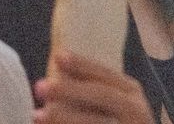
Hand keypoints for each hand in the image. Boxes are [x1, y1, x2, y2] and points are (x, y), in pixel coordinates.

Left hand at [35, 52, 153, 123]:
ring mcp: (132, 123)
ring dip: (66, 117)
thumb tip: (52, 78)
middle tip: (40, 87)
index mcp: (129, 91)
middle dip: (70, 90)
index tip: (59, 56)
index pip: (105, 74)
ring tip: (37, 115)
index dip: (82, 64)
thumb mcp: (109, 103)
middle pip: (102, 95)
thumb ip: (88, 91)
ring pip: (96, 120)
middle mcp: (136, 107)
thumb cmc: (114, 120)